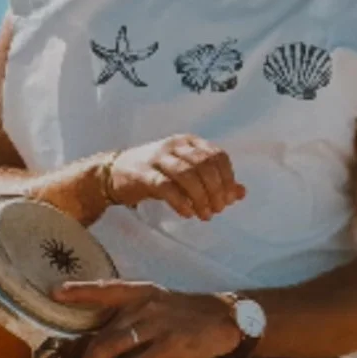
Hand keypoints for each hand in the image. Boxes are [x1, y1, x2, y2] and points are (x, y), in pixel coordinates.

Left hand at [55, 280, 240, 357]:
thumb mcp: (157, 306)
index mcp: (140, 292)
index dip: (80, 291)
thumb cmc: (185, 313)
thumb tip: (104, 338)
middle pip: (108, 326)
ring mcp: (158, 323)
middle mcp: (146, 305)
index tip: (55, 293)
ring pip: (119, 341)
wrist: (224, 318)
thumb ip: (132, 317)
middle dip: (89, 347)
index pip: (105, 289)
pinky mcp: (172, 343)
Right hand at [104, 136, 245, 220]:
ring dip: (201, 197)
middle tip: (218, 210)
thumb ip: (213, 181)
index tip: (229, 199)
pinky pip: (166, 186)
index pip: (217, 156)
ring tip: (205, 215)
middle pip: (204, 165)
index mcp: (189, 142)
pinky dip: (180, 201)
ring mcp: (158, 158)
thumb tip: (241, 193)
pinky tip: (188, 213)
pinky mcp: (143, 174)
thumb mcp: (187, 174)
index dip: (227, 178)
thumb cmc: (156, 173)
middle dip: (216, 190)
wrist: (115, 173)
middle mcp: (175, 146)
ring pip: (187, 174)